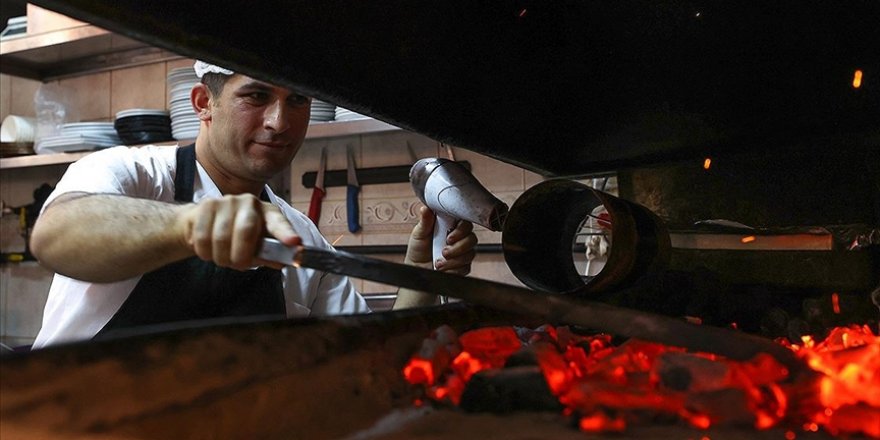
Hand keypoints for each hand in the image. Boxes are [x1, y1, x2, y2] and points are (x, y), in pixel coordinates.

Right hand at [179, 194, 299, 269]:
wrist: (203, 221)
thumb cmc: (236, 236)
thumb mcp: (256, 246)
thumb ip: (268, 255)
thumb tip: (281, 262)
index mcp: (268, 213)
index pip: (279, 223)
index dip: (286, 233)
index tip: (294, 242)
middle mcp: (250, 203)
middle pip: (246, 231)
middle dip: (240, 256)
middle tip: (238, 264)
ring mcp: (227, 201)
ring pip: (221, 238)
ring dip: (221, 257)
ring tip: (223, 257)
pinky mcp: (206, 205)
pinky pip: (203, 237)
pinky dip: (205, 252)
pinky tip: (209, 250)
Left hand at [405, 206, 476, 273]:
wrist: (416, 267)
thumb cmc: (418, 249)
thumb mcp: (419, 233)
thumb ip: (425, 221)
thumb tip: (425, 208)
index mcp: (451, 227)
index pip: (465, 223)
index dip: (461, 230)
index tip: (449, 238)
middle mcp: (460, 239)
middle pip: (472, 239)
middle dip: (458, 247)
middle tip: (444, 252)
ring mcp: (462, 253)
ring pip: (470, 254)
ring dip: (454, 260)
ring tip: (439, 263)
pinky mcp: (462, 266)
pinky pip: (466, 267)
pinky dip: (453, 268)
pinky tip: (443, 268)